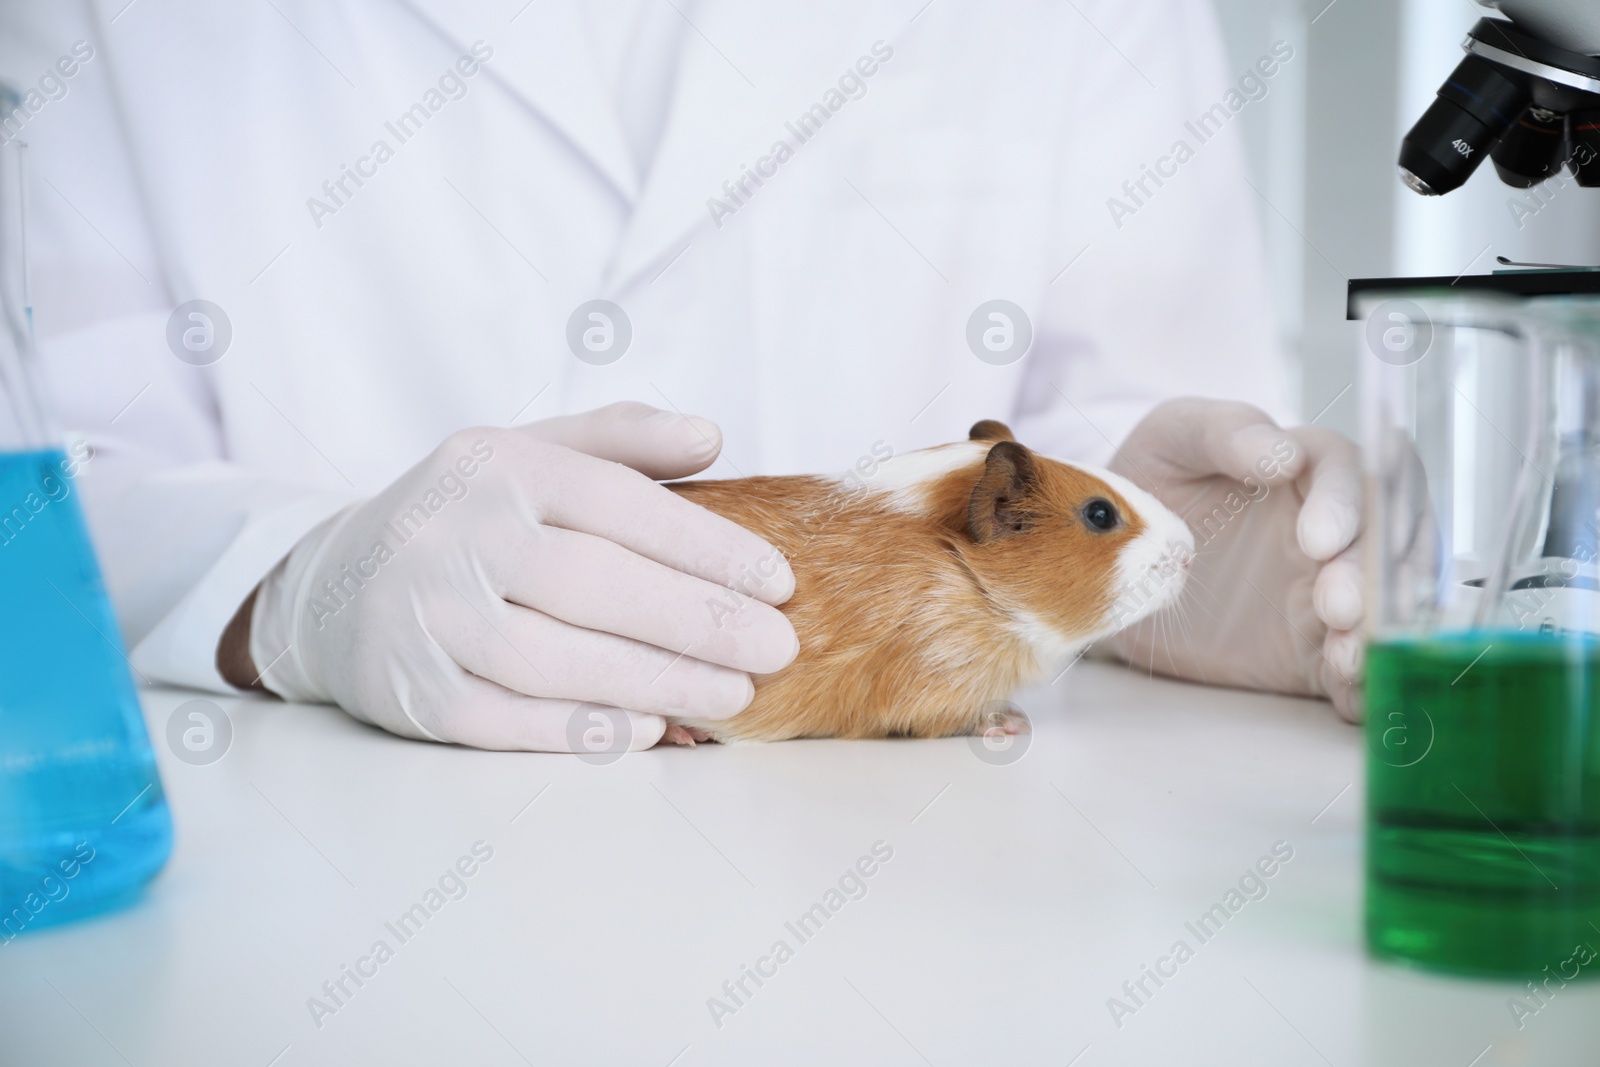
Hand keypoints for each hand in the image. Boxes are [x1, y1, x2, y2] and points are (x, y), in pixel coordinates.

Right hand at [226, 402, 798, 749]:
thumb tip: (710, 437)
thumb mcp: (533, 454)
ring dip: (654, 680)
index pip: (615, 502)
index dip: (704, 545)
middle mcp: (453, 535)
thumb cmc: (470, 517)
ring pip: (552, 659)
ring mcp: (425, 617)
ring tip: (732, 693)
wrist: (339, 584)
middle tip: (776, 647)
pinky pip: (506, 718)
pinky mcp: (412, 692)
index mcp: (495, 466)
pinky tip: (649, 728)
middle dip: (695, 620)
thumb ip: (622, 439)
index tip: (778, 581)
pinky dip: (580, 728)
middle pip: (591, 584)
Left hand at [1100, 399, 1364, 720]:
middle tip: (1338, 607)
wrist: (1119, 559)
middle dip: (1371, 578)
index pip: (1350, 475)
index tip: (1318, 539)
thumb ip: (1225, 433)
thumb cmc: (1156, 477)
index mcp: (1311, 468)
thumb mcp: (1175, 438)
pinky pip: (1352, 665)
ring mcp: (1331, 589)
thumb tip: (1282, 453)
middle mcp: (1339, 528)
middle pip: (1385, 546)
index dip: (1345, 506)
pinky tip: (1355, 698)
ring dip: (1375, 634)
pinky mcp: (1315, 645)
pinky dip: (1363, 685)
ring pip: (1381, 607)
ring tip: (1348, 658)